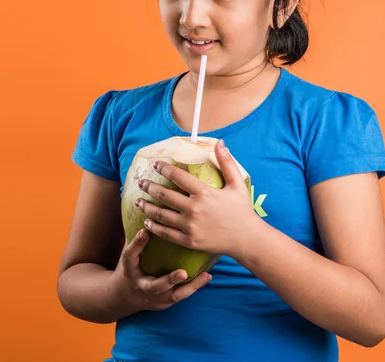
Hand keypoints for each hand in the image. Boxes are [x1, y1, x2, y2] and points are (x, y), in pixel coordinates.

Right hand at [112, 228, 211, 311]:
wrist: (128, 295)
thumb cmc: (133, 266)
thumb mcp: (129, 253)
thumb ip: (137, 237)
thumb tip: (141, 207)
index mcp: (129, 270)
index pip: (130, 256)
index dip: (137, 244)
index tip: (145, 231)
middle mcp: (143, 286)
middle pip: (155, 286)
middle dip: (169, 279)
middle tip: (182, 273)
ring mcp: (156, 298)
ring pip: (174, 295)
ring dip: (190, 286)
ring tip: (205, 275)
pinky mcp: (166, 302)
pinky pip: (182, 295)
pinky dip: (195, 286)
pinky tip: (208, 276)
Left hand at [135, 140, 258, 257]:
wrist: (247, 239)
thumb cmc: (242, 210)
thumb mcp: (237, 184)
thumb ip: (227, 163)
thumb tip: (220, 143)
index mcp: (204, 193)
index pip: (178, 177)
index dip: (164, 169)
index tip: (155, 164)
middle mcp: (194, 209)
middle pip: (165, 195)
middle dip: (150, 187)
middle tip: (141, 181)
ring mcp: (190, 226)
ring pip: (162, 215)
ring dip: (147, 207)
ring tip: (137, 201)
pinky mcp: (189, 241)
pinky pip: (167, 234)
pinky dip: (154, 227)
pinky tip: (147, 221)